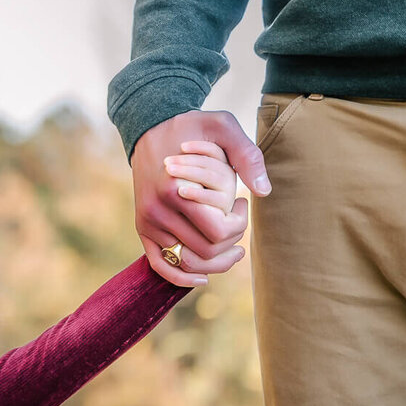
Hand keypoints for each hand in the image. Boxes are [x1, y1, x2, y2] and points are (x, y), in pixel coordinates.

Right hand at [132, 110, 269, 286]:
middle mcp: (157, 211)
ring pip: (187, 263)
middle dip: (231, 241)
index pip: (217, 232)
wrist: (149, 127)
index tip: (242, 204)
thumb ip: (247, 155)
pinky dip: (182, 279)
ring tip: (233, 248)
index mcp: (175, 190)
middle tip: (238, 219)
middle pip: (205, 251)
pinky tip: (204, 278)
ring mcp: (147, 222)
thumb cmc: (191, 127)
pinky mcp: (142, 228)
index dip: (239, 225)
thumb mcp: (223, 126)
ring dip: (216, 263)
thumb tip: (262, 192)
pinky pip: (160, 264)